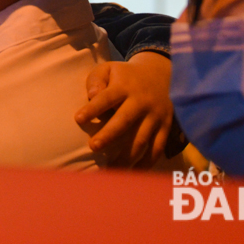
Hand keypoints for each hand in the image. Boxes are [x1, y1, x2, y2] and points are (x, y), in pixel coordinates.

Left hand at [74, 52, 173, 167]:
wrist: (161, 74)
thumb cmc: (125, 76)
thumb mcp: (109, 69)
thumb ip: (96, 80)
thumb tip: (92, 95)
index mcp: (124, 87)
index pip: (107, 98)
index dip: (93, 108)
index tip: (78, 119)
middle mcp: (141, 102)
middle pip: (125, 121)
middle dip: (109, 135)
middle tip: (93, 147)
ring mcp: (155, 116)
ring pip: (141, 139)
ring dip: (125, 156)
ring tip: (109, 169)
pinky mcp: (166, 127)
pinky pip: (157, 148)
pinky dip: (146, 163)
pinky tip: (132, 174)